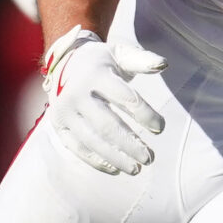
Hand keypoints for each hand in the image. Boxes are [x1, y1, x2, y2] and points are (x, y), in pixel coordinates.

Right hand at [41, 27, 166, 174]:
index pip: (125, 98)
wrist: (64, 62)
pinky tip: (115, 169)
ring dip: (115, 158)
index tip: (160, 128)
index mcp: (96, 75)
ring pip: (92, 140)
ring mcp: (65, 111)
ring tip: (136, 169)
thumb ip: (142, 60)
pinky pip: (77, 148)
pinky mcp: (59, 125)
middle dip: (130, 144)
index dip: (145, 115)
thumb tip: (164, 64)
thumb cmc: (102, 61)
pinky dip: (95, 161)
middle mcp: (77, 94)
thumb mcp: (120, 53)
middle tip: (150, 158)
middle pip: (107, 125)